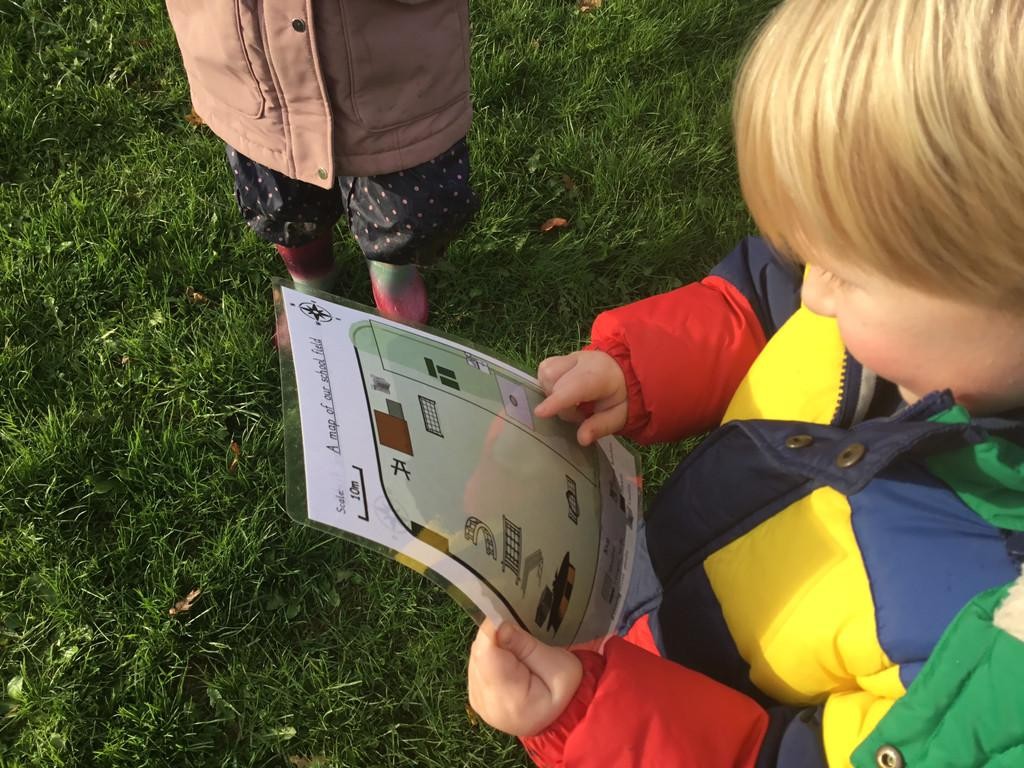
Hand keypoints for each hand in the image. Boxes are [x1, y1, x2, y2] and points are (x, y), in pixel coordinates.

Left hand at [467, 619, 582, 736]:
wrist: (559, 722)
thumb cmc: (565, 693)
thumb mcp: (560, 665)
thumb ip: (528, 646)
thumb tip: (500, 626)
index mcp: (509, 698)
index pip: (485, 653)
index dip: (492, 630)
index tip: (507, 619)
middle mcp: (486, 702)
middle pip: (479, 653)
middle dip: (497, 638)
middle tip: (520, 641)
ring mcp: (477, 701)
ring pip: (475, 656)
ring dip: (493, 647)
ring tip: (517, 655)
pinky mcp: (475, 697)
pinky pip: (476, 665)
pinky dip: (490, 657)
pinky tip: (507, 663)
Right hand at [535, 351, 627, 444]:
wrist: (621, 372)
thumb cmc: (620, 396)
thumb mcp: (619, 415)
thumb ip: (601, 426)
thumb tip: (581, 439)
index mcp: (600, 375)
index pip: (575, 386)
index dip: (557, 400)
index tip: (540, 413)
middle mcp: (582, 361)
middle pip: (555, 380)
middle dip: (561, 405)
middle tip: (579, 414)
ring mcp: (570, 357)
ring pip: (546, 372)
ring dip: (550, 393)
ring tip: (569, 403)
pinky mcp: (560, 358)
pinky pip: (544, 369)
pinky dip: (547, 385)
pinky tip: (561, 393)